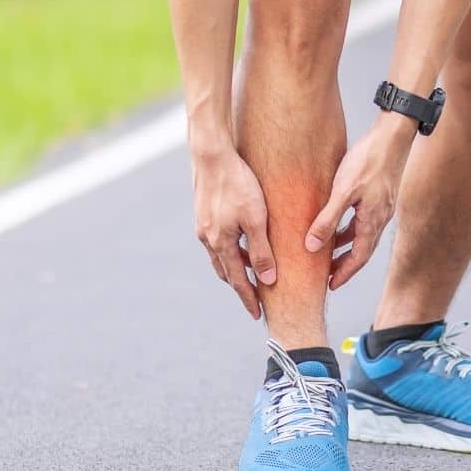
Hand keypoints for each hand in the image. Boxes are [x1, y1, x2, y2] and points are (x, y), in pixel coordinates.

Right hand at [191, 142, 276, 317]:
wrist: (211, 155)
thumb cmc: (238, 184)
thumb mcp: (256, 218)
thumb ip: (261, 250)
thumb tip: (267, 280)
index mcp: (220, 243)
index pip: (237, 280)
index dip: (248, 298)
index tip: (257, 315)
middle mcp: (207, 238)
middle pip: (226, 271)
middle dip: (240, 286)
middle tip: (254, 299)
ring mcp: (203, 226)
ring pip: (220, 256)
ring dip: (234, 267)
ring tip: (250, 274)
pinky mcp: (203, 214)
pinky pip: (217, 241)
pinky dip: (229, 249)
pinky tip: (240, 243)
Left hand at [306, 114, 417, 289]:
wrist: (392, 136)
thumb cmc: (369, 161)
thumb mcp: (343, 191)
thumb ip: (327, 219)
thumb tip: (312, 246)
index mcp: (372, 221)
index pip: (359, 258)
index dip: (344, 274)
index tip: (331, 286)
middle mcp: (380, 218)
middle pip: (362, 250)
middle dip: (345, 264)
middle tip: (328, 275)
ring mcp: (381, 207)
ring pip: (363, 235)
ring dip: (347, 246)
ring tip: (329, 252)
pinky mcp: (380, 195)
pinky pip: (364, 220)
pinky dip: (350, 228)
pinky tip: (338, 222)